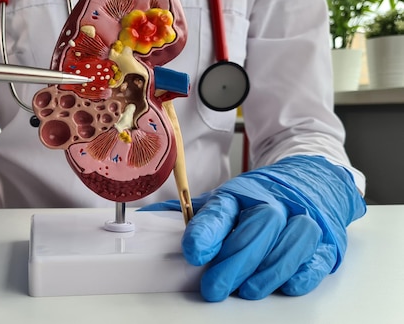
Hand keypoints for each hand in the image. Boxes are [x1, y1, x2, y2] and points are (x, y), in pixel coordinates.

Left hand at [140, 155, 365, 300]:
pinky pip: (320, 254)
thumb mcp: (225, 200)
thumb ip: (193, 214)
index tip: (193, 252)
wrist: (310, 181)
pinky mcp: (326, 239)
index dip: (207, 231)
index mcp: (242, 192)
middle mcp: (274, 201)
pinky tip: (287, 284)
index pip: (222, 208)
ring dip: (270, 269)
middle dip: (236, 260)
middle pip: (260, 225)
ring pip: (293, 239)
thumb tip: (147, 219)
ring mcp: (303, 217)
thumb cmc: (260, 198)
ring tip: (248, 291)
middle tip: (214, 288)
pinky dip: (304, 271)